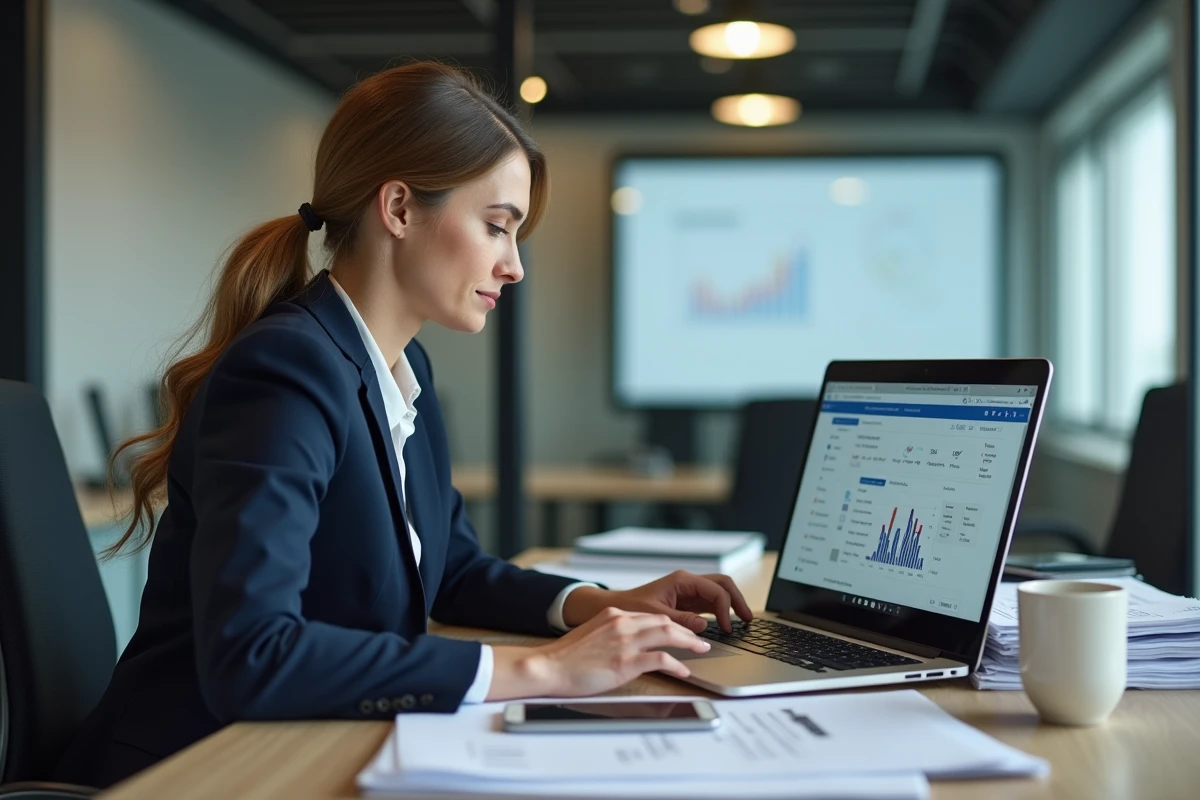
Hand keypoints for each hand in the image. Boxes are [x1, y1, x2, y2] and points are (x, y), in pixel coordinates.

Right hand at [487, 608, 710, 699]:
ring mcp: (624, 641)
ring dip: (689, 642)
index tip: (682, 631)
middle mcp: (621, 622)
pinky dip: (676, 665)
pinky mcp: (625, 662)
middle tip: (699, 640)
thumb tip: (631, 642)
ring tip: (701, 650)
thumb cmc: (566, 657)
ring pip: (667, 634)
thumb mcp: (592, 634)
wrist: (547, 667)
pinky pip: (661, 660)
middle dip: (686, 630)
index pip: (651, 615)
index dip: (671, 624)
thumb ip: (612, 632)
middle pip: (664, 621)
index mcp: (613, 614)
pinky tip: (683, 671)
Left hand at [562, 571, 753, 632]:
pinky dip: (721, 613)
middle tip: (747, 620)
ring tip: (743, 622)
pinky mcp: (687, 603)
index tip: (726, 628)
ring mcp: (689, 593)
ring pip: (719, 593)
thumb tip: (704, 627)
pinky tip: (726, 626)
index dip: (725, 608)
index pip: (715, 589)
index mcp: (682, 581)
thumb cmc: (629, 607)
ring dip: (732, 605)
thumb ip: (680, 620)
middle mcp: (688, 583)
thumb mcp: (654, 615)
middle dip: (738, 600)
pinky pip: (710, 604)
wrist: (613, 608)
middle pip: (723, 585)